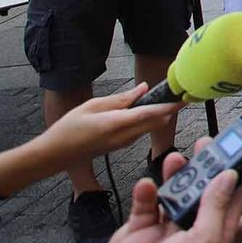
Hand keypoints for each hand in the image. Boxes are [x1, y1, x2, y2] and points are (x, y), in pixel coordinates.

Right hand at [37, 84, 180, 172]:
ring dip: (161, 113)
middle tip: (180, 91)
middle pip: (157, 121)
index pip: (150, 114)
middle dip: (170, 108)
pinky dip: (149, 119)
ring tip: (166, 96)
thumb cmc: (69, 128)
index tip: (185, 96)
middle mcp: (124, 137)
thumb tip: (144, 88)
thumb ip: (121, 99)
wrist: (55, 155)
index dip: (170, 105)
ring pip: (151, 126)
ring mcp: (124, 143)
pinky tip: (149, 108)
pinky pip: (142, 131)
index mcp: (116, 124)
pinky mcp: (122, 146)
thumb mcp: (92, 106)